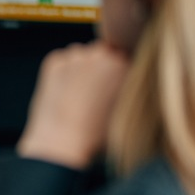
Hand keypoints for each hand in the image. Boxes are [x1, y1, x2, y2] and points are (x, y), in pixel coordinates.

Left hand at [17, 41, 130, 168]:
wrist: (63, 142)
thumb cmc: (99, 135)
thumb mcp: (131, 114)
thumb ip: (138, 93)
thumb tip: (140, 85)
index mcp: (128, 66)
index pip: (125, 57)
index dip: (117, 73)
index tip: (111, 87)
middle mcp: (104, 55)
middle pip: (104, 52)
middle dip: (101, 66)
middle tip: (94, 91)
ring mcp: (77, 56)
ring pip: (82, 55)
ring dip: (81, 68)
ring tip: (77, 96)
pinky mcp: (55, 61)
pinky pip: (62, 61)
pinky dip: (62, 73)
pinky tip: (63, 94)